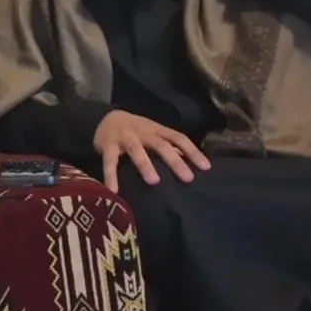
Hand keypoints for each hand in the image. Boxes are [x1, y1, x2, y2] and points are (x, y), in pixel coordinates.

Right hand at [93, 110, 211, 192]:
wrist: (104, 119)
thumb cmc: (136, 131)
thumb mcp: (153, 134)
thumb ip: (169, 146)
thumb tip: (191, 163)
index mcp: (156, 129)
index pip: (178, 138)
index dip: (192, 151)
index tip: (206, 168)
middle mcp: (142, 132)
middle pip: (160, 145)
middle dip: (174, 161)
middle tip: (188, 179)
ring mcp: (124, 138)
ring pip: (136, 150)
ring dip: (145, 165)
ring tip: (154, 182)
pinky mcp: (107, 146)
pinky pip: (110, 162)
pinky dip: (111, 176)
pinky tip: (113, 191)